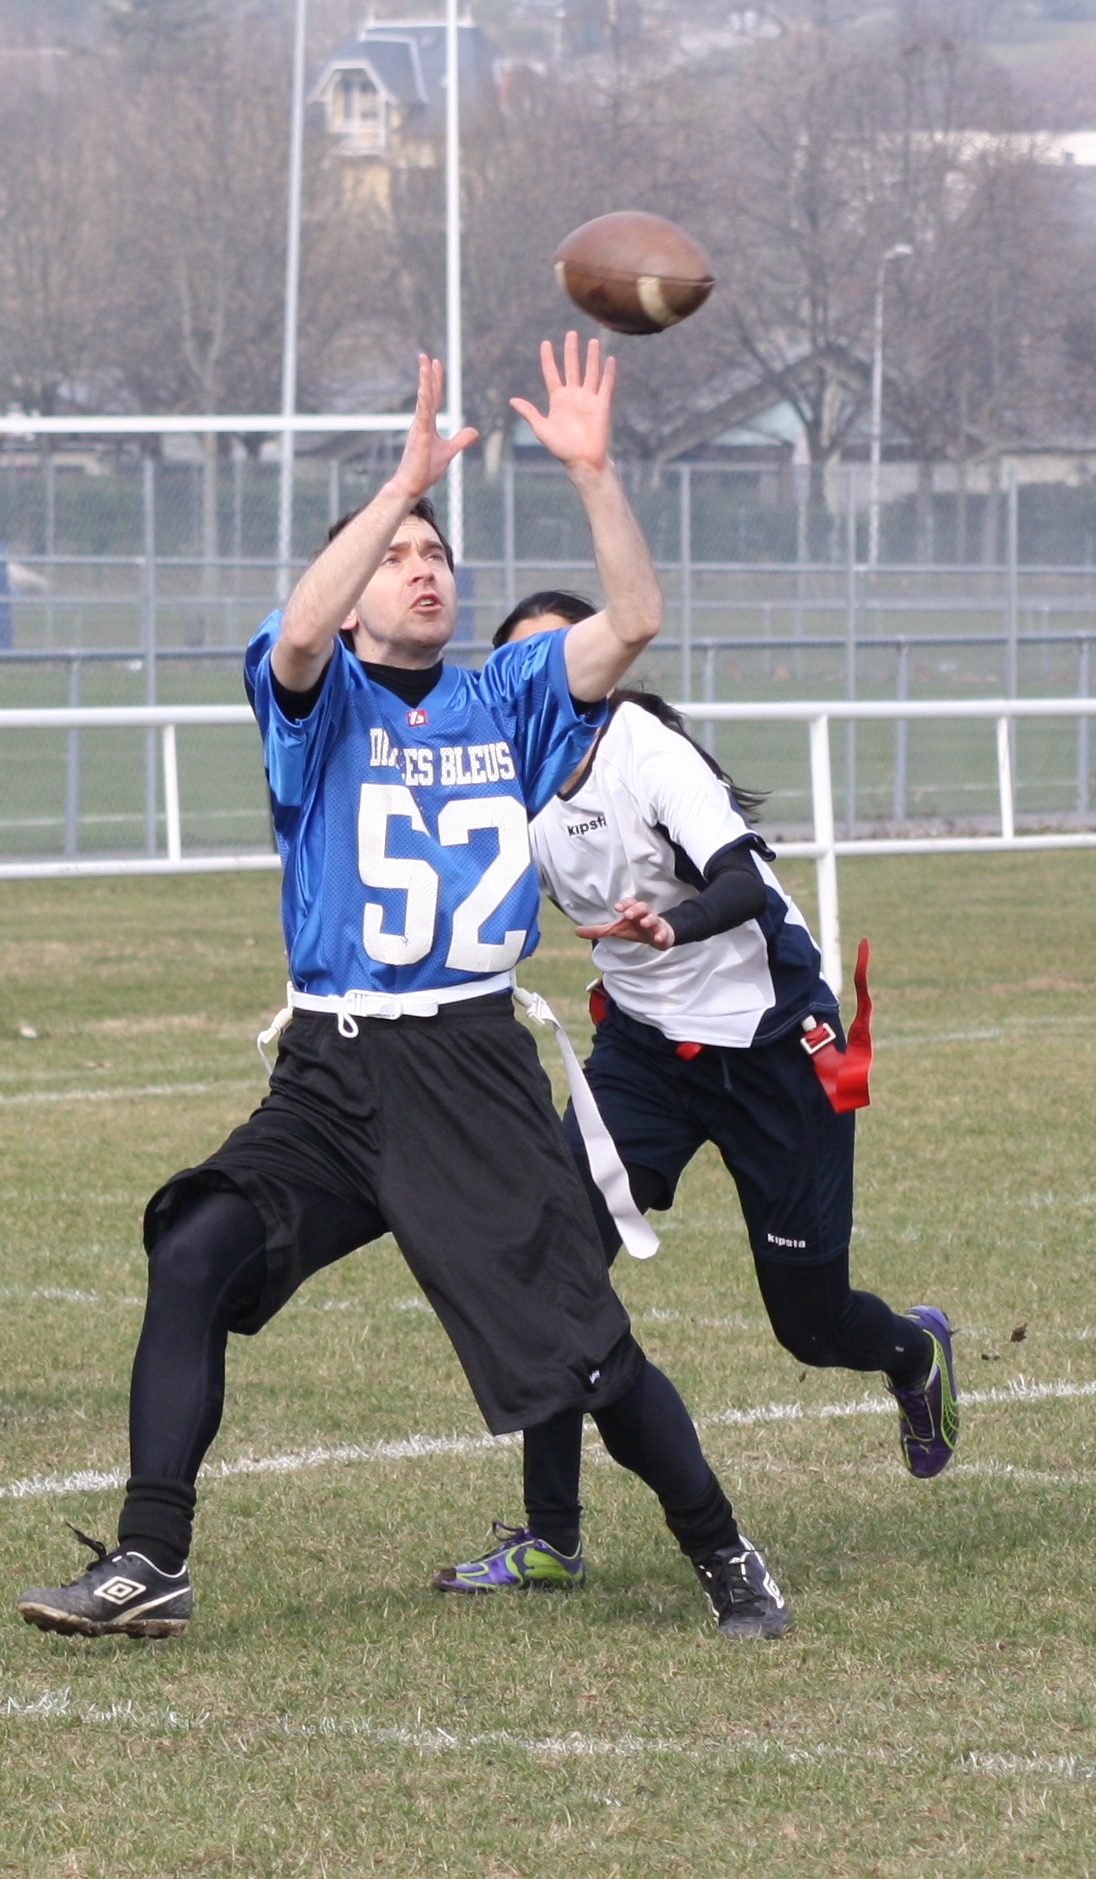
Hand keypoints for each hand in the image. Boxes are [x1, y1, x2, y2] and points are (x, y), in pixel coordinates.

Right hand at [392, 355, 477, 499]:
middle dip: (427, 374)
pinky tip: (424, 388)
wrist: (412, 486)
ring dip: (424, 381)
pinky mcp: (419, 437)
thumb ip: (461, 439)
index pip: (434, 398)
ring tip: (424, 364)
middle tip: (425, 356)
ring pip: (423, 399)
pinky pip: (422, 415)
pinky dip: (424, 400)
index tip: (437, 363)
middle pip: (427, 393)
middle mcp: (421, 422)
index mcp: (427, 424)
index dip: (436, 381)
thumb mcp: (449, 451)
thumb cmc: (425, 470)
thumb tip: (475, 431)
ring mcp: (419, 428)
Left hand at [510, 332, 614, 473]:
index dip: (548, 359)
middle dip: (571, 351)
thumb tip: (512, 401)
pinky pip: (606, 385)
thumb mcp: (541, 429)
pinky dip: (608, 372)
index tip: (546, 343)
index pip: (552, 374)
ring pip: (590, 372)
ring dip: (591, 357)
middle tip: (571, 333)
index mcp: (558, 400)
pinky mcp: (602, 405)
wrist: (582, 460)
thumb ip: (530, 413)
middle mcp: (573, 395)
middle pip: (572, 367)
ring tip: (592, 341)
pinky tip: (609, 359)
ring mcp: (588, 399)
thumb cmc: (561, 448)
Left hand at [574, 896, 674, 948]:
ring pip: (654, 919)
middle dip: (636, 910)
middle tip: (628, 915)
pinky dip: (660, 935)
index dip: (624, 904)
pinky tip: (656, 938)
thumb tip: (576, 931)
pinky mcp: (662, 934)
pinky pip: (663, 933)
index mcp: (633, 911)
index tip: (617, 908)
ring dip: (649, 920)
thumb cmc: (634, 929)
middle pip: (642, 907)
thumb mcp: (616, 929)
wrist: (656, 936)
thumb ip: (598, 930)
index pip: (629, 903)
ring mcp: (655, 924)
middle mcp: (644, 915)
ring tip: (644, 923)